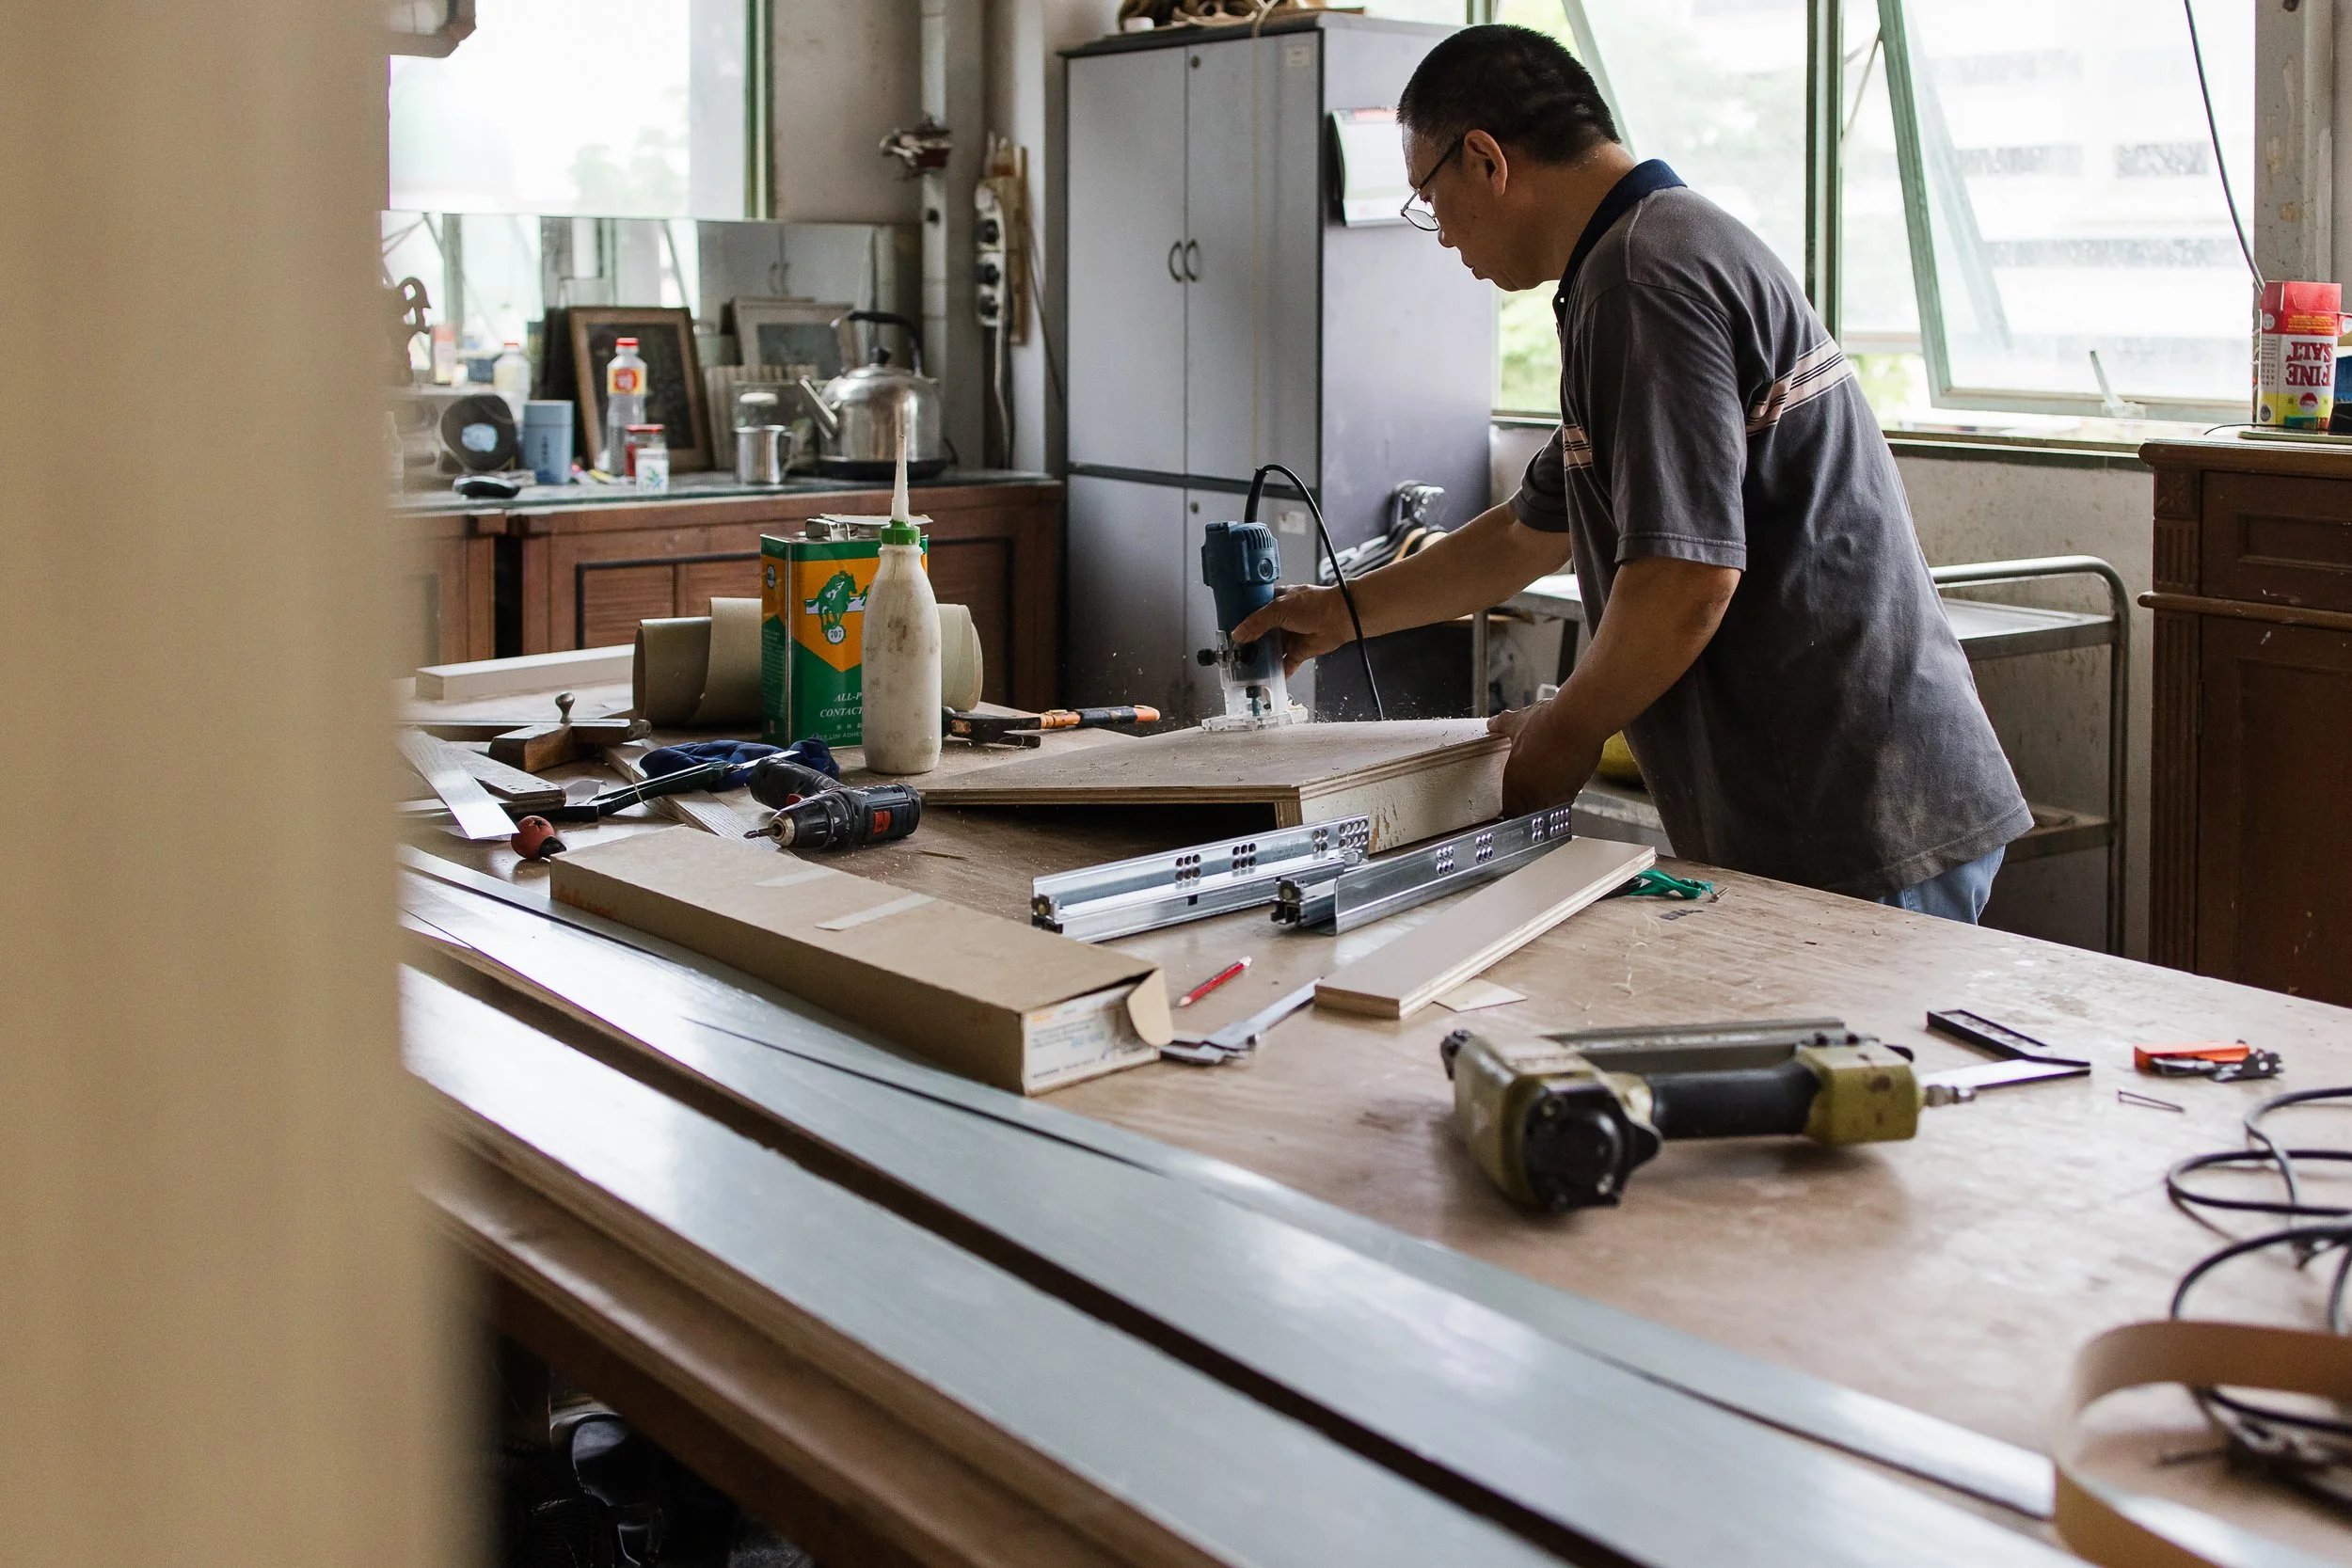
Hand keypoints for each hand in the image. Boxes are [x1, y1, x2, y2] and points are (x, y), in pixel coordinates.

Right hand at [1231, 585, 1353, 674]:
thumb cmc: (1314, 605)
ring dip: (1261, 660)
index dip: (1241, 624)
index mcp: (1275, 603)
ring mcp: (1290, 637)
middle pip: (1260, 635)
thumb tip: (1238, 634)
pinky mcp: (1299, 652)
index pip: (1252, 614)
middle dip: (1249, 645)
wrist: (1339, 618)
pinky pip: (1285, 665)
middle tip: (1235, 655)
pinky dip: (1278, 672)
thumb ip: (1256, 622)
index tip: (1229, 634)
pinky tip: (1267, 679)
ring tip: (1247, 669)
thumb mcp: (1278, 609)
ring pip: (1271, 651)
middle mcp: (1281, 620)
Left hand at [1492, 702, 1603, 815]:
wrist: (1580, 721)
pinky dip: (1562, 794)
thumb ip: (1503, 725)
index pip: (1510, 813)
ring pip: (1549, 810)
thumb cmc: (1548, 723)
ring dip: (1545, 804)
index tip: (1510, 805)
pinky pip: (1566, 799)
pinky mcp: (1577, 788)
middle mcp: (1537, 794)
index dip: (1510, 810)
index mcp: (1517, 783)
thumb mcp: (1518, 722)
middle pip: (1530, 815)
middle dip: (1527, 810)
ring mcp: (1559, 794)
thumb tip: (1493, 724)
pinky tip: (1560, 780)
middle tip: (1526, 799)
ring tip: (1544, 789)